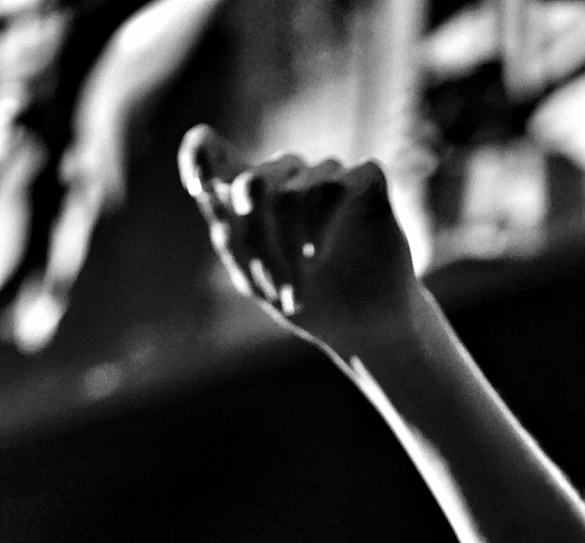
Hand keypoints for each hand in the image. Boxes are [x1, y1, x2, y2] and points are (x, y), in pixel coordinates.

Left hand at [178, 124, 421, 357]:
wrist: (367, 330)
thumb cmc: (309, 302)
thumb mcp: (258, 280)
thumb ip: (230, 238)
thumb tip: (207, 195)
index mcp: (254, 196)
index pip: (213, 151)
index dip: (198, 154)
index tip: (197, 187)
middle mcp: (290, 176)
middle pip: (257, 182)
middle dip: (259, 240)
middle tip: (270, 289)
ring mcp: (329, 175)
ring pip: (296, 189)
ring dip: (290, 246)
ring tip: (296, 292)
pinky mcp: (367, 181)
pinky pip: (335, 186)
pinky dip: (321, 225)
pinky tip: (317, 256)